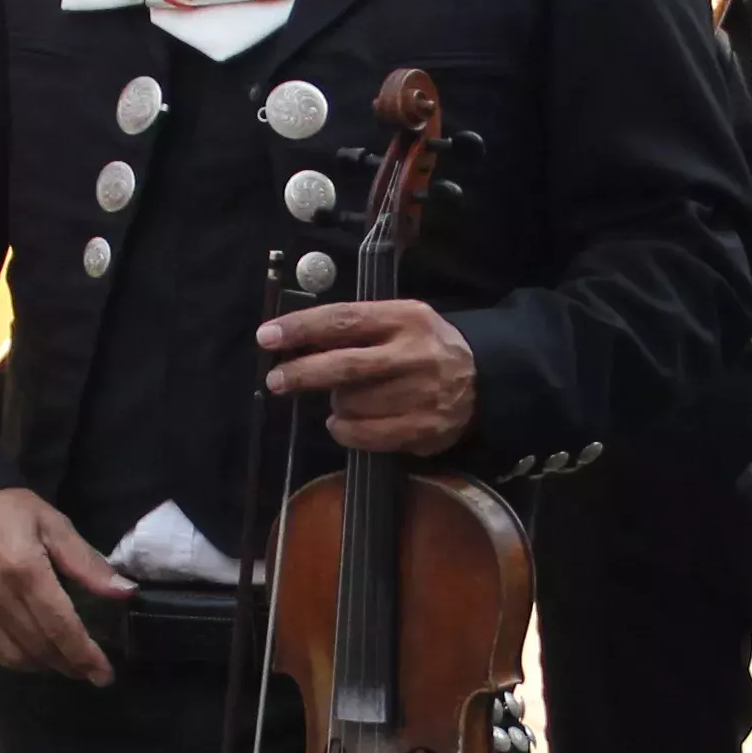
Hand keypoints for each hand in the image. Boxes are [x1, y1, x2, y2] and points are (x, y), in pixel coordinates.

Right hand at [0, 487, 128, 684]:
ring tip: (60, 660)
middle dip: (68, 664)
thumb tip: (125, 592)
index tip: (104, 675)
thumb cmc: (11, 510)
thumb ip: (87, 564)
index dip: (85, 656)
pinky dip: (11, 658)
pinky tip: (27, 651)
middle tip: (87, 668)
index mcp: (25, 571)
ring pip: (12, 657)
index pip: (61, 627)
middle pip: (39, 648)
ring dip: (42, 665)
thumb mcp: (55, 526)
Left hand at [257, 298, 478, 454]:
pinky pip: (366, 435)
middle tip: (276, 381)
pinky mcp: (424, 429)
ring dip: (335, 404)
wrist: (483, 379)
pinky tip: (344, 423)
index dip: (302, 328)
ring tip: (341, 399)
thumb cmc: (424, 345)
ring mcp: (421, 394)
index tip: (267, 336)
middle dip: (303, 373)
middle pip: (344, 365)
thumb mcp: (399, 319)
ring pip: (352, 403)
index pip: (344, 320)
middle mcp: (414, 354)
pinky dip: (345, 430)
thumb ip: (356, 326)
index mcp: (405, 318)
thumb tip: (294, 340)